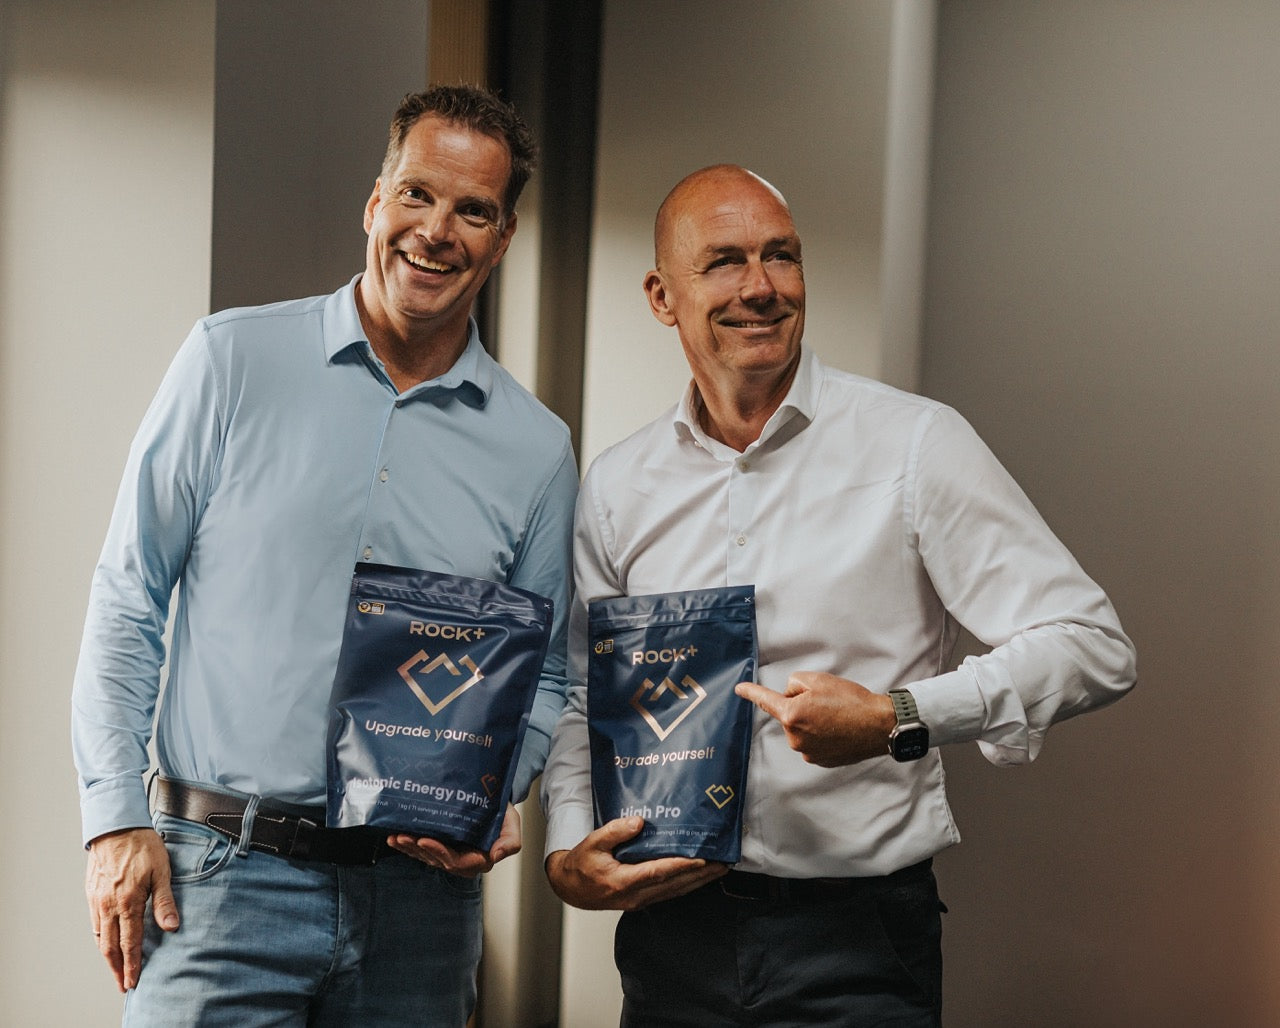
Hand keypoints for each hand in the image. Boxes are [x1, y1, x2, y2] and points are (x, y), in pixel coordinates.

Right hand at [85, 827, 178, 992]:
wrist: (116, 827)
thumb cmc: (143, 847)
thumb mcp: (162, 872)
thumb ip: (165, 902)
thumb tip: (172, 928)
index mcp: (128, 902)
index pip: (130, 942)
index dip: (132, 964)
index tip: (133, 981)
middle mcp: (109, 905)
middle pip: (110, 946)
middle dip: (117, 968)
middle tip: (123, 984)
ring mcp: (97, 900)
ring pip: (100, 937)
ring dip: (107, 956)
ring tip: (115, 968)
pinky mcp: (92, 894)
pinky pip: (94, 923)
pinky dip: (100, 938)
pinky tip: (105, 942)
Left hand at [387, 802, 521, 876]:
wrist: (494, 801)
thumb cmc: (503, 814)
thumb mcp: (512, 825)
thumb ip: (510, 842)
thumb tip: (497, 854)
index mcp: (478, 859)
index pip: (456, 862)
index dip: (439, 853)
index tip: (425, 840)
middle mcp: (461, 860)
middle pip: (436, 860)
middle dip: (418, 850)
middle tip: (404, 837)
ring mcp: (448, 854)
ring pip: (426, 856)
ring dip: (409, 848)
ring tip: (396, 837)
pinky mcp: (439, 847)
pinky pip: (421, 850)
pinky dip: (407, 846)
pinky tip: (394, 839)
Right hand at [545, 817, 726, 910]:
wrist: (571, 889)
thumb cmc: (581, 865)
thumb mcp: (592, 843)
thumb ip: (614, 831)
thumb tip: (638, 821)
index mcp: (622, 881)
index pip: (658, 873)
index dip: (681, 866)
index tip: (702, 859)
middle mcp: (635, 895)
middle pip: (674, 885)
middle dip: (701, 874)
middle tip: (723, 862)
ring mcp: (640, 900)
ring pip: (676, 891)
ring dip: (700, 881)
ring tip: (720, 869)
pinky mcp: (643, 900)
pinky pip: (670, 893)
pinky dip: (688, 885)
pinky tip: (701, 877)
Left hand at [735, 671, 895, 766]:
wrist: (879, 726)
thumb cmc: (851, 701)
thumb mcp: (819, 680)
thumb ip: (795, 683)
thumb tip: (790, 695)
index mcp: (791, 715)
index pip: (766, 701)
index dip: (751, 692)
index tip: (739, 689)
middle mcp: (795, 737)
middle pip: (790, 713)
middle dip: (803, 705)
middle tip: (828, 702)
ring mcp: (807, 752)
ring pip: (802, 727)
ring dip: (813, 720)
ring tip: (837, 716)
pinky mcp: (820, 761)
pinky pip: (813, 740)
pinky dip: (822, 734)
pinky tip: (839, 729)